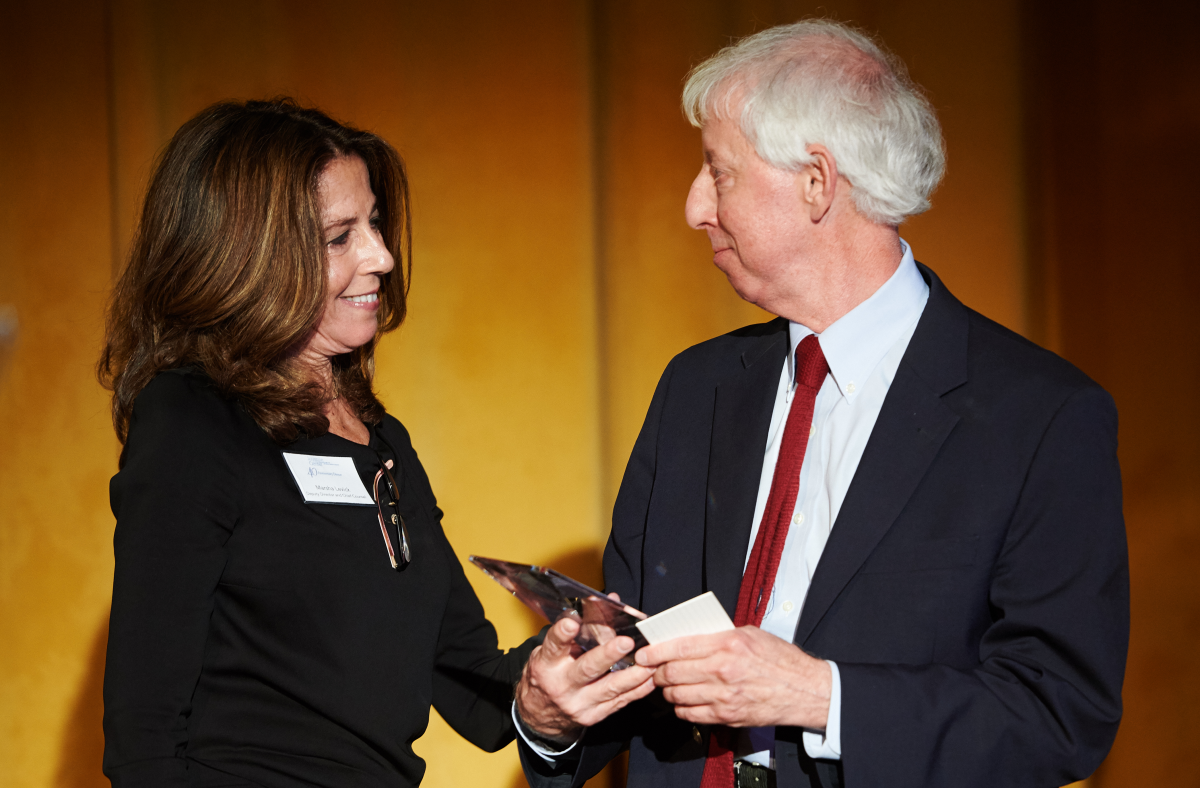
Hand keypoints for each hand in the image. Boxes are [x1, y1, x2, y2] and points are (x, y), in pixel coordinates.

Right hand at [515, 611, 655, 741]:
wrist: (540, 714)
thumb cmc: (548, 674)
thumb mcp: (551, 651)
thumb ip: (576, 632)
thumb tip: (607, 602)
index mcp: (547, 664)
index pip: (554, 646)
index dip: (562, 634)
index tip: (572, 623)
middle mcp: (561, 685)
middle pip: (587, 669)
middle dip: (608, 655)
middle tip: (625, 642)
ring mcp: (578, 703)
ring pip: (610, 688)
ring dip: (633, 674)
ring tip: (649, 661)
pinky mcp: (593, 715)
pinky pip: (619, 702)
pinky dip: (638, 689)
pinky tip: (650, 678)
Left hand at [635, 625, 830, 729]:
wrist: (805, 690)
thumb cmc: (780, 659)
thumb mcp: (749, 634)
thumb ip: (717, 636)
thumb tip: (687, 638)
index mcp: (727, 644)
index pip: (678, 647)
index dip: (654, 652)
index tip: (643, 654)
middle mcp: (723, 671)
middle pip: (672, 673)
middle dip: (656, 672)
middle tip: (654, 669)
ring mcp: (724, 696)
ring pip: (677, 696)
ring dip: (668, 691)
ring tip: (670, 684)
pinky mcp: (728, 716)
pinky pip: (691, 714)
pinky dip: (682, 707)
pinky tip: (686, 700)